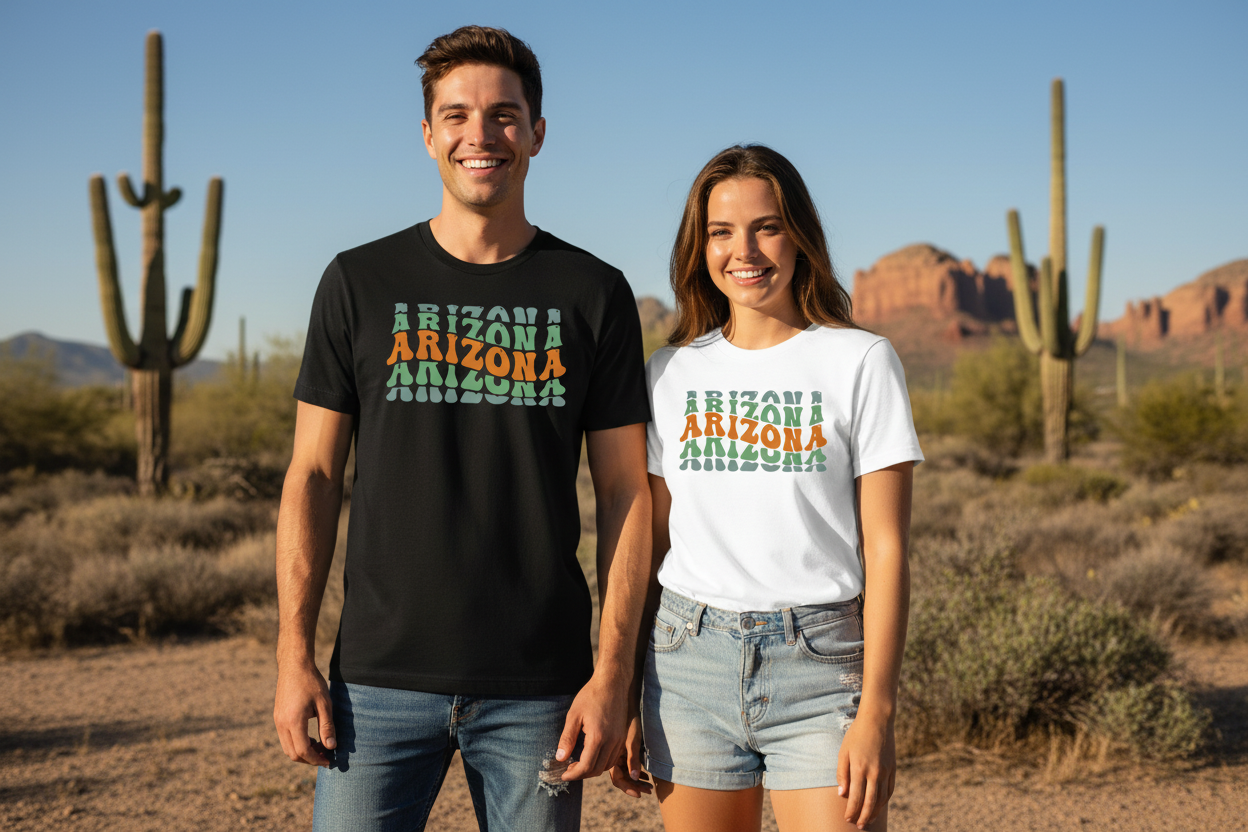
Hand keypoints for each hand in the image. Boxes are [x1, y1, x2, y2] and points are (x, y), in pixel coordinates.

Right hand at [274, 661, 335, 766]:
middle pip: (293, 753)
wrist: (294, 665)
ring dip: (303, 752)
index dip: (316, 759)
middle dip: (309, 759)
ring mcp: (277, 721)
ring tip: (320, 747)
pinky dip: (297, 743)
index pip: (303, 751)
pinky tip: (311, 737)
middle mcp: (282, 724)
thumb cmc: (312, 682)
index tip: (329, 760)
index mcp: (293, 721)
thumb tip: (331, 747)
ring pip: (287, 748)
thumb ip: (327, 727)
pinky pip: (285, 738)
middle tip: (326, 755)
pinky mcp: (277, 717)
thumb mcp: (324, 704)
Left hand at [556, 675, 626, 780]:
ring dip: (592, 769)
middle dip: (581, 774)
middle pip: (596, 770)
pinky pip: (613, 758)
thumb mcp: (574, 715)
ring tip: (578, 764)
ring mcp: (619, 740)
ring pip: (606, 766)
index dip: (573, 775)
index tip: (563, 775)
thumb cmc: (591, 695)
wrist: (612, 683)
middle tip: (568, 770)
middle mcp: (612, 741)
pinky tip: (591, 755)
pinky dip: (602, 762)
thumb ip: (567, 738)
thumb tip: (560, 758)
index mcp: (598, 737)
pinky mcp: (622, 737)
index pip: (586, 766)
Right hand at [609, 714, 650, 796]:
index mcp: (611, 755)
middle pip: (621, 778)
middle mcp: (612, 755)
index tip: (640, 795)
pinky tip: (646, 774)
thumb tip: (635, 778)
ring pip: (625, 772)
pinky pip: (627, 764)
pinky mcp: (622, 748)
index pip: (617, 779)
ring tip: (650, 785)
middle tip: (649, 791)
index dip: (628, 788)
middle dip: (634, 786)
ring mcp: (616, 752)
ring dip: (636, 781)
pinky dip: (636, 771)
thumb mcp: (632, 739)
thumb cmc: (630, 718)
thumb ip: (632, 759)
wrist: (626, 700)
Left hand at [837, 711, 895, 829]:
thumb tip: (842, 794)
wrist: (877, 720)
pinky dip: (884, 801)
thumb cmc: (856, 735)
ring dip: (875, 812)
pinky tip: (879, 806)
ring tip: (868, 820)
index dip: (851, 811)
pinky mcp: (893, 769)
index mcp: (859, 768)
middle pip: (870, 802)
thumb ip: (842, 774)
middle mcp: (874, 772)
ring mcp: (885, 771)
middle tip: (858, 825)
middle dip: (864, 816)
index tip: (847, 818)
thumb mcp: (843, 752)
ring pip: (882, 799)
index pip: (856, 797)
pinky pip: (890, 790)